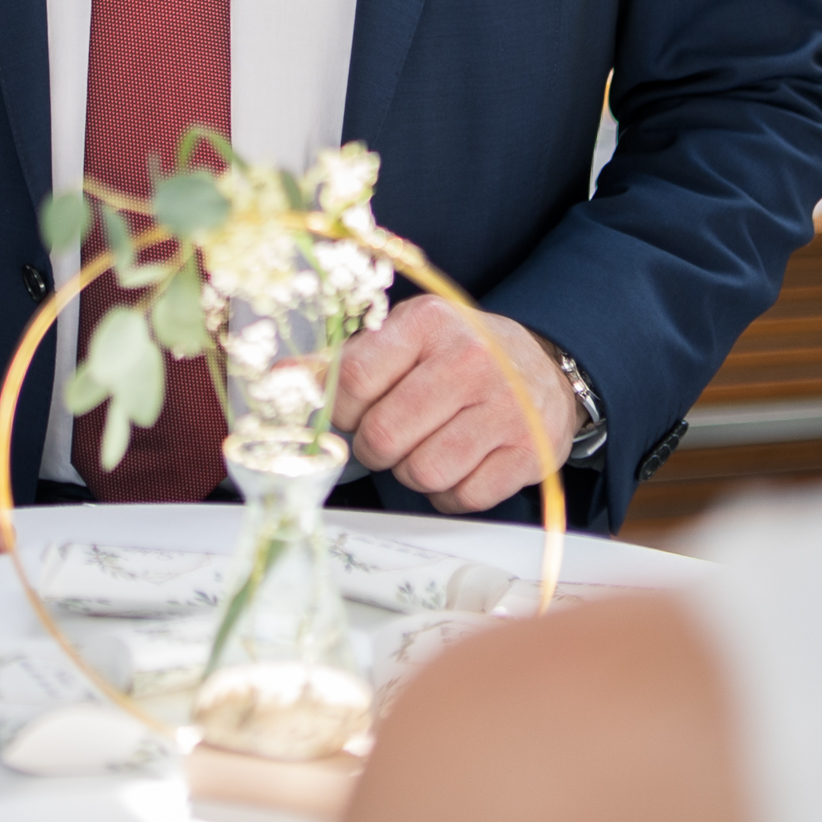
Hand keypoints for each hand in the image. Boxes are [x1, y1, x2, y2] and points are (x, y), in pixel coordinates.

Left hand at [329, 297, 574, 514]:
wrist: (543, 369)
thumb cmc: (455, 355)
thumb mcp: (402, 339)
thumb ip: (341, 362)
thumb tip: (278, 379)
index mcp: (428, 324)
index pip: (354, 378)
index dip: (342, 410)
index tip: (354, 413)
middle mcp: (471, 360)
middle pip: (384, 435)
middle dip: (376, 448)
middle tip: (390, 437)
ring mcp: (506, 408)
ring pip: (423, 472)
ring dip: (412, 473)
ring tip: (425, 449)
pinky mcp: (529, 452)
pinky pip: (463, 497)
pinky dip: (449, 494)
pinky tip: (457, 466)